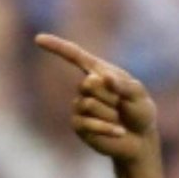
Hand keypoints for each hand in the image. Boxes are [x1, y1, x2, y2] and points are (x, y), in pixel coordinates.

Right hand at [34, 34, 157, 164]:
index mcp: (99, 72)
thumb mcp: (138, 95)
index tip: (38, 39)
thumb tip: (103, 78)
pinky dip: (107, 127)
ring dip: (111, 113)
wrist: (140, 139)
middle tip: (122, 105)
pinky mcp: (78, 125)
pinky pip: (88, 123)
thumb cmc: (140, 111)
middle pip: (88, 84)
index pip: (75, 56)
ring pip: (89, 104)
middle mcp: (85, 87)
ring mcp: (79, 106)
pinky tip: (119, 132)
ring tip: (119, 119)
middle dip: (111, 96)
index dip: (57, 47)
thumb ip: (123, 85)